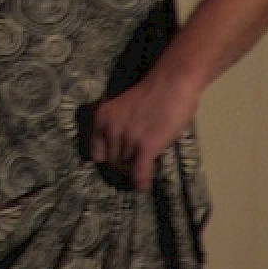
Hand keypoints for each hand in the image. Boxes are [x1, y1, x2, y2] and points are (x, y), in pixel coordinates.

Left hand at [88, 66, 200, 192]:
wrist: (172, 82)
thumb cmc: (151, 93)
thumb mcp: (122, 108)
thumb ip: (117, 126)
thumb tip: (120, 150)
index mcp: (101, 118)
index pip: (95, 153)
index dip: (107, 157)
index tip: (119, 158)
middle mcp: (110, 129)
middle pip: (111, 162)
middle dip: (123, 164)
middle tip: (137, 161)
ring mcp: (127, 138)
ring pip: (126, 169)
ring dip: (135, 170)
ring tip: (145, 167)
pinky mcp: (145, 146)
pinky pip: (139, 173)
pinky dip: (141, 183)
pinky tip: (144, 186)